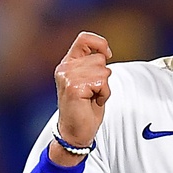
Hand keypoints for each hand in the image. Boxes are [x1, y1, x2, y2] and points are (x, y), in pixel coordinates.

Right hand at [52, 31, 111, 154]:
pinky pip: (101, 83)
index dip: (100, 43)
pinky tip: (93, 102)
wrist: (75, 134)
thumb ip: (93, 65)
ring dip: (104, 87)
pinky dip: (104, 94)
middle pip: (99, 58)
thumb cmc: (84, 110)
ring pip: (102, 71)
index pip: (84, 38)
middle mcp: (65, 68)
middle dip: (104, 76)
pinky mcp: (74, 87)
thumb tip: (105, 52)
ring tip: (93, 98)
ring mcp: (68, 77)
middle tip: (94, 92)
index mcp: (67, 64)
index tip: (108, 55)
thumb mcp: (89, 82)